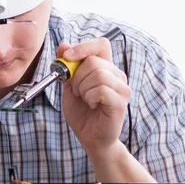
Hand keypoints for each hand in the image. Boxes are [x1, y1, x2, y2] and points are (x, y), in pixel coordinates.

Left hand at [58, 37, 130, 157]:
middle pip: (93, 61)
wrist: (90, 138)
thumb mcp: (70, 87)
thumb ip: (68, 68)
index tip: (67, 57)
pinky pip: (101, 89)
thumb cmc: (82, 113)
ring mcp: (122, 88)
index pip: (100, 44)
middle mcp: (117, 75)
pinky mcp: (120, 101)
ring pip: (97, 74)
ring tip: (86, 99)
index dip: (83, 47)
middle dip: (77, 77)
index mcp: (106, 68)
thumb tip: (63, 45)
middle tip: (78, 92)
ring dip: (83, 88)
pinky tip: (92, 105)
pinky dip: (89, 97)